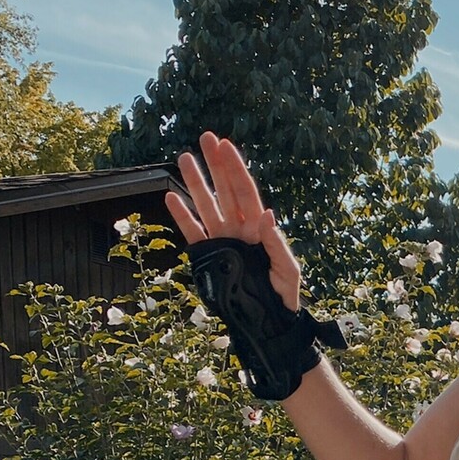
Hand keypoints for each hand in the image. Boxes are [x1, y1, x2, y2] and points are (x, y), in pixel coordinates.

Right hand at [165, 131, 301, 312]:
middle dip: (215, 164)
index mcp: (259, 227)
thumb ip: (276, 243)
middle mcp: (239, 228)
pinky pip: (193, 232)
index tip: (225, 146)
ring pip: (206, 205)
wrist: (268, 321)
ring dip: (195, 183)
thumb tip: (267, 215)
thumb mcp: (287, 270)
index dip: (236, 168)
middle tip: (205, 138)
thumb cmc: (284, 294)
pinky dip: (182, 216)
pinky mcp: (209, 255)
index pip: (245, 191)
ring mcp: (222, 240)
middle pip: (225, 190)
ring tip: (184, 158)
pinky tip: (171, 197)